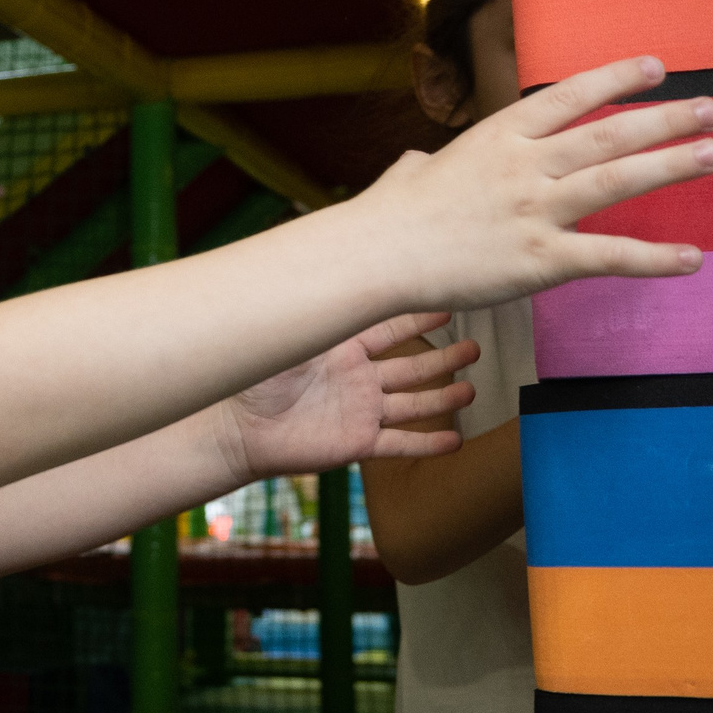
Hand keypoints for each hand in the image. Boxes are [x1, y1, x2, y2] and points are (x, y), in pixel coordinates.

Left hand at [215, 311, 478, 483]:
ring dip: (443, 397)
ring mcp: (360, 412)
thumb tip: (336, 268)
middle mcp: (358, 379)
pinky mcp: (357, 442)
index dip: (419, 319)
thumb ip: (318, 313)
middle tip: (474, 348)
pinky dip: (428, 444)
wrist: (238, 429)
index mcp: (343, 350)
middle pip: (412, 367)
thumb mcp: (289, 338)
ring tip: (472, 389)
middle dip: (444, 358)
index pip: (390, 330)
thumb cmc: (255, 378)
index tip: (448, 305)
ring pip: (413, 404)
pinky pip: (399, 444)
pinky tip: (455, 441)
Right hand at [358, 56, 712, 311]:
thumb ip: (431, 164)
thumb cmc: (391, 214)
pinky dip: (654, 258)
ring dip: (670, 165)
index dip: (617, 79)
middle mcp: (525, 165)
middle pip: (607, 134)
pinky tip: (693, 258)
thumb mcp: (418, 171)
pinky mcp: (539, 261)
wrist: (375, 253)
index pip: (570, 96)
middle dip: (665, 119)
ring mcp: (534, 211)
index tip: (657, 67)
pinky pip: (608, 255)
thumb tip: (415, 166)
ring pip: (616, 180)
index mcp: (500, 136)